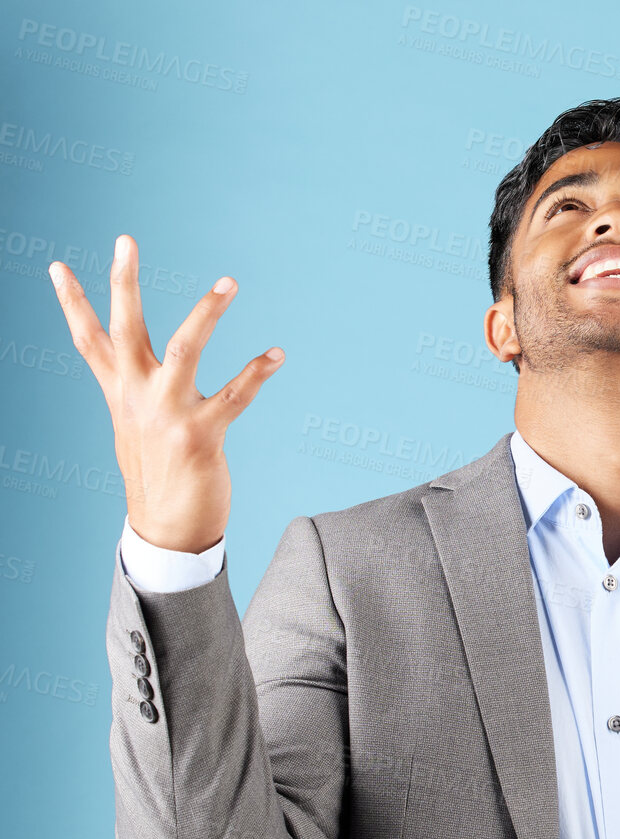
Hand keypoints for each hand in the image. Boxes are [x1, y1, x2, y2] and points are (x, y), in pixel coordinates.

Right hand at [48, 233, 284, 552]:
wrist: (167, 531)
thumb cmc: (157, 477)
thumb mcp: (133, 429)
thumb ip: (132, 393)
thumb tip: (127, 371)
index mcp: (120, 394)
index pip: (88, 341)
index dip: (72, 303)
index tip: (56, 264)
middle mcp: (138, 398)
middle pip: (126, 329)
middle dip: (123, 282)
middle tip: (125, 239)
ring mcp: (168, 415)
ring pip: (186, 349)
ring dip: (208, 312)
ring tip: (228, 282)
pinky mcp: (200, 436)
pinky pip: (235, 396)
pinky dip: (257, 372)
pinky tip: (276, 354)